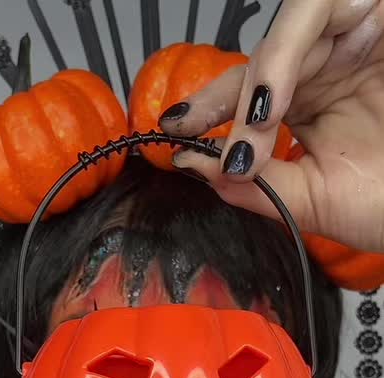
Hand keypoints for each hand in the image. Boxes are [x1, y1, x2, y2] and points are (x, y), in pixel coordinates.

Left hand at [159, 0, 383, 252]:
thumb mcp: (315, 202)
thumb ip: (258, 188)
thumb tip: (197, 171)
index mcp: (313, 106)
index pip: (248, 98)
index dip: (206, 111)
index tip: (169, 136)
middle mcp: (330, 67)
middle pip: (259, 61)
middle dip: (222, 101)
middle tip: (193, 135)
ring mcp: (356, 35)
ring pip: (286, 34)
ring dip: (258, 81)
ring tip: (253, 126)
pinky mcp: (372, 13)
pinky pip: (317, 11)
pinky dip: (286, 55)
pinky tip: (274, 101)